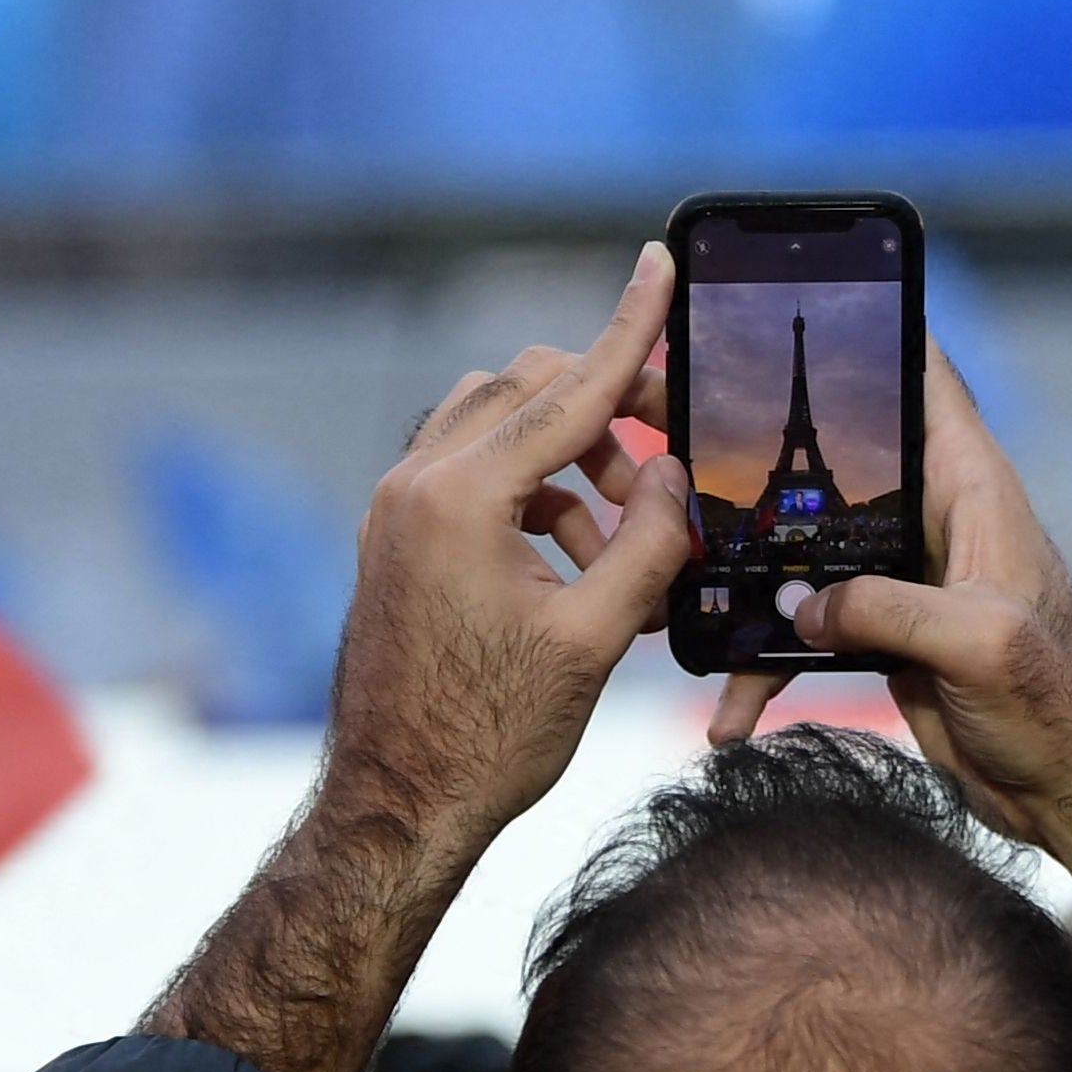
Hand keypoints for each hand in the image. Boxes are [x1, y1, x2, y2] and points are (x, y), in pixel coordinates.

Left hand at [151, 249, 695, 1071]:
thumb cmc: (487, 738)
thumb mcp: (594, 640)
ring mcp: (396, 509)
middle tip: (671, 455)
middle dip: (608, 412)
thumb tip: (678, 479)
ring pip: (499, 428)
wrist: (393, 808)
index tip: (658, 264)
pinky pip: (475, 475)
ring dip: (572, 460)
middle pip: (529, 392)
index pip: (567, 389)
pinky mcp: (395, 538)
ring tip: (630, 537)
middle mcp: (415, 483)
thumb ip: (648, 545)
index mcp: (459, 497)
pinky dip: (535, 495)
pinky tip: (581, 564)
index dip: (627, 327)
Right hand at [709, 352, 1071, 1071]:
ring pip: (806, 553)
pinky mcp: (887, 636)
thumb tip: (802, 605)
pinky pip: (808, 632)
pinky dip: (766, 666)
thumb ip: (891, 610)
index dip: (876, 330)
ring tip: (676, 594)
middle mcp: (935, 521)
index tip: (808, 294)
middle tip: (679, 437)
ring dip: (746, 580)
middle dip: (762, 456)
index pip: (926, 381)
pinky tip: (727, 714)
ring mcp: (906, 579)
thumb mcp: (981, 645)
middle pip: (838, 462)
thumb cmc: (1062, 705)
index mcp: (973, 491)